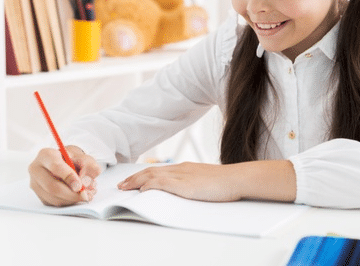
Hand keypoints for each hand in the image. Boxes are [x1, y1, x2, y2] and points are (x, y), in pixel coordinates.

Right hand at [29, 145, 101, 206]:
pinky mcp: (40, 196)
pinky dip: (68, 203)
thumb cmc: (75, 161)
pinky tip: (77, 197)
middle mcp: (36, 169)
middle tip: (85, 195)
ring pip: (53, 198)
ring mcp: (35, 184)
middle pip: (52, 186)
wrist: (68, 165)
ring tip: (85, 195)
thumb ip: (89, 168)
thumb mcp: (86, 159)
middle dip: (71, 194)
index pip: (55, 166)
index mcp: (46, 155)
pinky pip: (54, 204)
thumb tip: (85, 182)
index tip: (80, 186)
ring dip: (71, 200)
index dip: (68, 177)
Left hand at [117, 162, 242, 201]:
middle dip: (134, 178)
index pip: (159, 170)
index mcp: (185, 168)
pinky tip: (142, 190)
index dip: (143, 174)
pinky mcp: (185, 185)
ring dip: (136, 181)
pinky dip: (150, 185)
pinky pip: (162, 183)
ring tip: (125, 187)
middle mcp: (181, 169)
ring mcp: (182, 176)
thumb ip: (193, 183)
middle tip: (122, 184)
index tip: (133, 180)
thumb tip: (185, 189)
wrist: (236, 178)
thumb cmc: (225, 182)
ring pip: (153, 176)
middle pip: (151, 171)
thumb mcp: (205, 180)